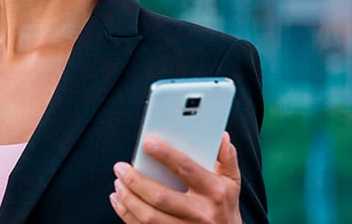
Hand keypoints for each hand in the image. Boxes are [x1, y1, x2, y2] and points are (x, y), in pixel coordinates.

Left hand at [108, 132, 241, 223]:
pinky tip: (119, 200)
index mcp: (214, 192)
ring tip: (119, 182)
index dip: (166, 155)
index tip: (147, 143)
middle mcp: (199, 213)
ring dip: (128, 198)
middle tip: (120, 167)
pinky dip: (126, 214)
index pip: (186, 169)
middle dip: (135, 180)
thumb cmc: (225, 207)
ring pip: (148, 216)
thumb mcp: (232, 182)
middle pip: (160, 196)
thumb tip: (221, 136)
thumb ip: (226, 158)